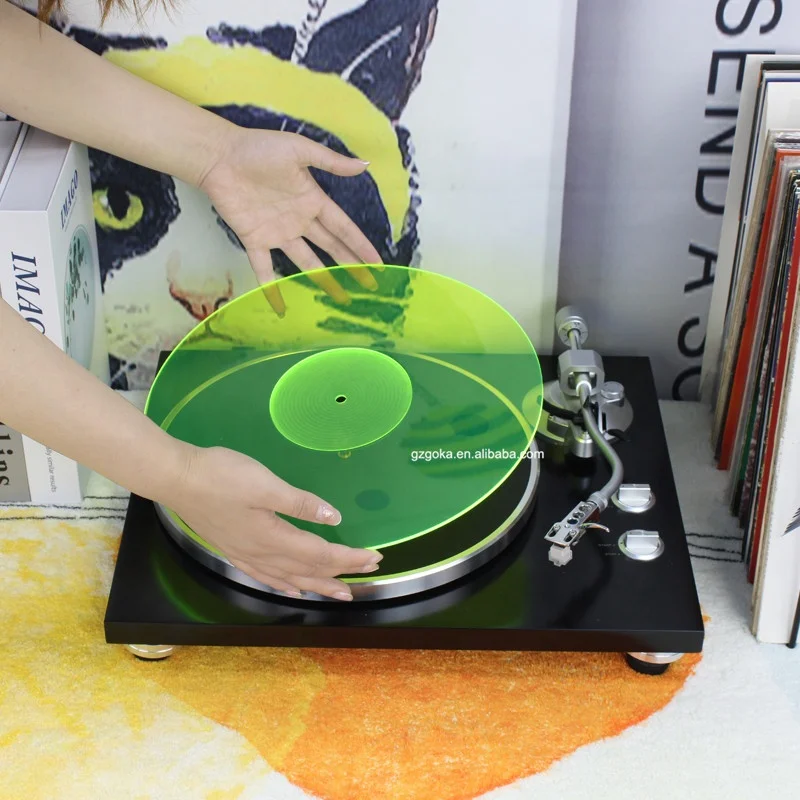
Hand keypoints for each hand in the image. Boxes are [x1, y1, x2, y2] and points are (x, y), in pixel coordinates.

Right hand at [168, 445, 381, 599]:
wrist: (177, 479)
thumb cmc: (222, 476)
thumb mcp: (266, 484)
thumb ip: (301, 503)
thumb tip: (333, 518)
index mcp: (274, 538)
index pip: (321, 555)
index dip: (349, 558)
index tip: (374, 557)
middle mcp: (262, 554)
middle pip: (310, 571)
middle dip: (342, 573)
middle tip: (369, 573)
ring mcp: (246, 555)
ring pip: (291, 578)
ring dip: (318, 585)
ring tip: (340, 593)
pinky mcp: (234, 549)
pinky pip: (267, 576)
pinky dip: (286, 585)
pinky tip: (292, 589)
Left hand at [199, 126, 383, 313]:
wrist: (220, 156)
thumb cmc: (259, 148)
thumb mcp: (299, 149)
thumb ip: (331, 161)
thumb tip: (364, 165)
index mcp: (312, 200)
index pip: (343, 228)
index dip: (360, 245)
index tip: (377, 263)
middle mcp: (299, 220)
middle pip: (330, 248)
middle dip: (350, 266)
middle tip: (368, 286)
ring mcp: (277, 233)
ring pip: (306, 262)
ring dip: (323, 280)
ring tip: (340, 298)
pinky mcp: (254, 240)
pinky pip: (264, 268)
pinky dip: (272, 288)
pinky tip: (282, 308)